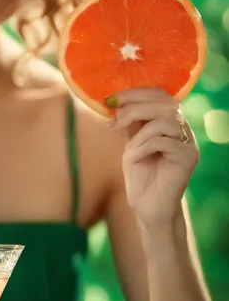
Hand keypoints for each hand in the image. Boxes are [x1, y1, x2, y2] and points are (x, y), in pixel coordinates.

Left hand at [109, 88, 198, 226]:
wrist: (148, 207)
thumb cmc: (140, 175)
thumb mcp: (131, 142)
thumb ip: (131, 122)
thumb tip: (118, 101)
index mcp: (170, 122)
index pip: (160, 95)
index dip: (135, 93)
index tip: (111, 99)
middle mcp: (183, 129)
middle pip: (165, 103)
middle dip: (135, 108)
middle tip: (115, 123)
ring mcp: (188, 143)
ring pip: (166, 120)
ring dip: (140, 132)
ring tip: (129, 148)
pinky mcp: (189, 157)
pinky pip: (164, 141)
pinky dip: (144, 147)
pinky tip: (135, 158)